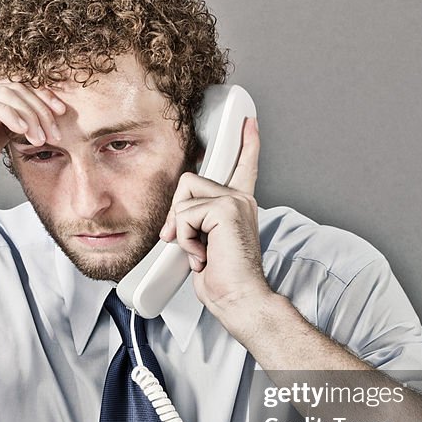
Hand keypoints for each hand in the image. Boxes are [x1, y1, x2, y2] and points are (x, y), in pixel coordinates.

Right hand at [0, 82, 66, 218]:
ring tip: (43, 139)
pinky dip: (11, 115)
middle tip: (56, 133)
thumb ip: (8, 131)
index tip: (63, 115)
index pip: (17, 89)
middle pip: (15, 87)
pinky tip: (25, 132)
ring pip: (5, 92)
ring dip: (31, 114)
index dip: (42, 98)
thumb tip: (35, 123)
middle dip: (41, 108)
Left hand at [160, 118, 272, 317]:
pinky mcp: (225, 209)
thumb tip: (174, 221)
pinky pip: (185, 214)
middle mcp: (240, 199)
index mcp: (239, 206)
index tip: (248, 120)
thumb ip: (195, 223)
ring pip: (183, 198)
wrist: (239, 300)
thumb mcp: (203, 245)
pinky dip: (186, 238)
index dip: (246, 143)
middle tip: (190, 243)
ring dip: (182, 230)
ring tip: (202, 252)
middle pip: (188, 182)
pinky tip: (204, 254)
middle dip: (177, 214)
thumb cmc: (224, 281)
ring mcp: (235, 201)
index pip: (243, 168)